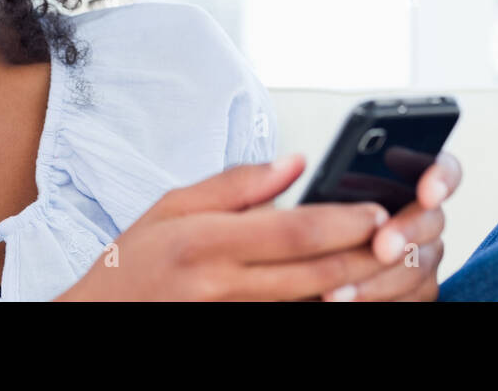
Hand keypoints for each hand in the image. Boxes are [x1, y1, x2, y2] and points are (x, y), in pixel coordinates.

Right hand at [54, 155, 392, 300]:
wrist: (96, 323)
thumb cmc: (132, 265)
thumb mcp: (171, 206)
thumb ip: (236, 184)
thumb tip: (295, 163)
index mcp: (206, 242)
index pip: (293, 231)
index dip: (343, 222)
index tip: (376, 211)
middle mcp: (222, 286)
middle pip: (315, 274)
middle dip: (367, 257)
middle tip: (401, 239)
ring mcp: (233, 319)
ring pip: (312, 306)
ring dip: (356, 288)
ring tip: (389, 268)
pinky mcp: (238, 335)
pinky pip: (292, 322)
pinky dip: (324, 310)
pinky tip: (348, 296)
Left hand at [319, 150, 462, 301]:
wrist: (308, 262)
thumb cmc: (316, 221)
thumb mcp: (318, 194)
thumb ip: (326, 181)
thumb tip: (303, 164)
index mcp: (410, 180)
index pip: (443, 169)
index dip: (442, 178)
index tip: (427, 193)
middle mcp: (425, 218)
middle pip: (433, 220)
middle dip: (407, 232)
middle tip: (382, 247)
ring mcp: (426, 257)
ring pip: (419, 267)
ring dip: (380, 279)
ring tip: (338, 289)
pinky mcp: (418, 291)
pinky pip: (413, 299)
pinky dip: (379, 300)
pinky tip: (347, 301)